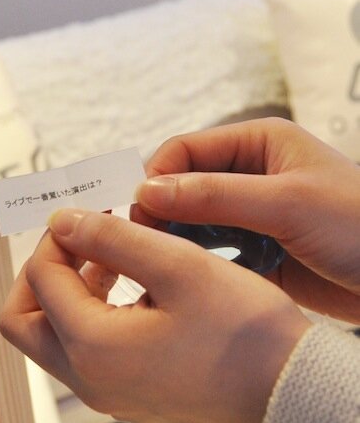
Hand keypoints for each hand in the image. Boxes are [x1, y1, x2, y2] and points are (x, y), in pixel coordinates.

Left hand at [0, 209, 309, 422]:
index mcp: (91, 347)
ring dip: (67, 291)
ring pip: (52, 336)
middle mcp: (87, 379)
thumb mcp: (178, 267)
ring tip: (111, 257)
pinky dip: (89, 314)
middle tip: (81, 241)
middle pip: (23, 320)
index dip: (57, 237)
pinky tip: (129, 287)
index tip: (89, 214)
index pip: (40, 278)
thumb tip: (61, 221)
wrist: (290, 393)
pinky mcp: (124, 394)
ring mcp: (104, 392)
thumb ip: (111, 238)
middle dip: (43, 272)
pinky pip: (82, 352)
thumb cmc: (244, 333)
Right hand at [132, 118, 359, 322]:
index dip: (156, 176)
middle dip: (159, 211)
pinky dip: (196, 262)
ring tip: (160, 261)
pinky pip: (211, 252)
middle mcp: (249, 175)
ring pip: (192, 221)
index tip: (135, 209)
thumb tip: (146, 190)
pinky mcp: (254, 250)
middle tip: (140, 240)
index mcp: (258, 144)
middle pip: (182, 186)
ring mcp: (250, 214)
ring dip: (175, 238)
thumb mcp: (287, 203)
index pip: (185, 150)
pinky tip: (188, 278)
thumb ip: (215, 195)